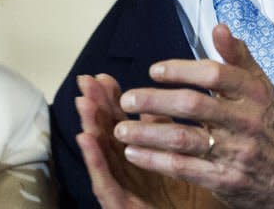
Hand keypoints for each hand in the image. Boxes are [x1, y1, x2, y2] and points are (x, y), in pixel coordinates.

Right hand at [76, 75, 224, 207]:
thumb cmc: (189, 204)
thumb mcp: (181, 161)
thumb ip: (165, 134)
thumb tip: (153, 106)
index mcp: (140, 160)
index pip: (122, 125)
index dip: (112, 101)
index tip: (104, 77)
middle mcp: (127, 173)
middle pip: (107, 135)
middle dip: (95, 106)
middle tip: (86, 81)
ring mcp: (122, 191)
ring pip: (101, 155)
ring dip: (90, 126)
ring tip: (83, 102)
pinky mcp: (120, 207)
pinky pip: (105, 184)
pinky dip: (94, 161)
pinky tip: (86, 139)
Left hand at [115, 24, 273, 208]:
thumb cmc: (265, 122)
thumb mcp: (259, 86)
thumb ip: (237, 56)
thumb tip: (219, 27)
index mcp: (252, 93)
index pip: (213, 73)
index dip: (180, 69)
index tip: (153, 70)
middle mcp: (245, 121)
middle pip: (192, 105)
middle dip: (153, 100)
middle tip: (126, 100)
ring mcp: (236, 152)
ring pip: (183, 138)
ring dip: (147, 133)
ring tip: (120, 129)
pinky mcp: (226, 180)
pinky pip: (184, 168)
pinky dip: (155, 161)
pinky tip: (133, 153)